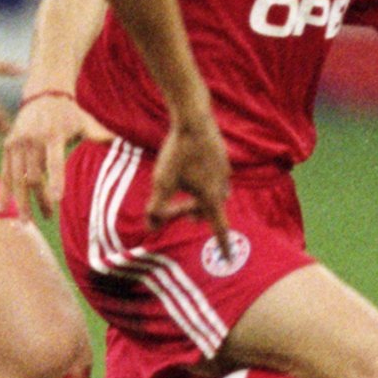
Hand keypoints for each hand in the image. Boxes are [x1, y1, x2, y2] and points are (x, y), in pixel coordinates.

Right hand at [2, 89, 110, 225]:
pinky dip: (4, 191)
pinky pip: (5, 173)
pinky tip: (2, 210)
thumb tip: (119, 140)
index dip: (56, 179)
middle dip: (40, 198)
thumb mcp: (84, 120)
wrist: (42, 93)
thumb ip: (99, 134)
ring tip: (26, 222)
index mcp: (52, 134)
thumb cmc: (68, 112)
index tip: (58, 199)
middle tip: (48, 217)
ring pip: (18, 178)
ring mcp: (17, 143)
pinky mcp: (8, 146)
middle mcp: (32, 139)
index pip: (54, 160)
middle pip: (34, 175)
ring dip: (21, 201)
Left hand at [145, 102, 233, 243]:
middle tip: (172, 209)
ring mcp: (225, 171)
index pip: (219, 228)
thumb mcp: (162, 182)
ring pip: (213, 194)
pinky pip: (214, 177)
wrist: (194, 119)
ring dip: (197, 198)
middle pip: (209, 210)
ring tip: (183, 191)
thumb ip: (156, 207)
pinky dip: (202, 180)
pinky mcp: (222, 158)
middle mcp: (222, 186)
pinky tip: (189, 168)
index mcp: (210, 197)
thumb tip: (150, 227)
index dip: (222, 244)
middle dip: (192, 213)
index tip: (227, 258)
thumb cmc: (177, 153)